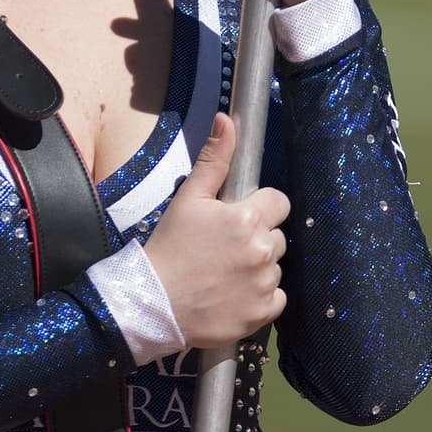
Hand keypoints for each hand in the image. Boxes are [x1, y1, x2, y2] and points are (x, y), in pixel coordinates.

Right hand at [143, 113, 287, 348]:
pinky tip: (232, 295)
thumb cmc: (168, 248)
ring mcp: (264, 283)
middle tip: (225, 249)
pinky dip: (259, 297)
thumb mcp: (188, 199)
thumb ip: (214, 159)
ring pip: (275, 267)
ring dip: (258, 268)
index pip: (279, 203)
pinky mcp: (263, 312)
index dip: (260, 208)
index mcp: (247, 218)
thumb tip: (227, 119)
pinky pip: (275, 298)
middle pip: (278, 236)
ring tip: (224, 274)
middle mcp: (262, 250)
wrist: (153, 303)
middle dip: (258, 238)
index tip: (238, 219)